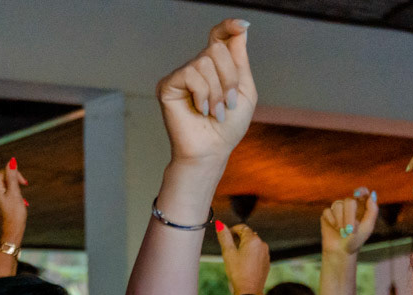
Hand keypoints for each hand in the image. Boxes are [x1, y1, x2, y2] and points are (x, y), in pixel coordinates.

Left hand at [0, 157, 28, 243]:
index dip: (16, 175)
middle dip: (16, 184)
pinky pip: (5, 194)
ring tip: (21, 202)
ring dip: (16, 191)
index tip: (25, 184)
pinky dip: (13, 197)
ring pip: (7, 187)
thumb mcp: (15, 193)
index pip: (4, 172)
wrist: (11, 232)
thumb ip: (12, 176)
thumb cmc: (14, 214)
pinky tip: (19, 204)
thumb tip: (11, 161)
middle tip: (23, 193)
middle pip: (5, 179)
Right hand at [156, 20, 255, 165]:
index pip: (218, 37)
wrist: (212, 151)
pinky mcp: (168, 85)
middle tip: (228, 105)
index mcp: (215, 68)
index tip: (241, 25)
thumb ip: (240, 61)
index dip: (228, 27)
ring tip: (215, 112)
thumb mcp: (244, 92)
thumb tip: (241, 28)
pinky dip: (202, 93)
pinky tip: (201, 110)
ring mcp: (181, 75)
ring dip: (217, 91)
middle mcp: (196, 67)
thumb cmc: (228, 127)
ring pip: (204, 61)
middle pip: (216, 49)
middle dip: (229, 78)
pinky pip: (190, 73)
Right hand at [216, 220, 269, 294]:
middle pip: (248, 235)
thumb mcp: (228, 253)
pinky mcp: (266, 262)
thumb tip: (220, 224)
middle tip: (229, 250)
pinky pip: (257, 254)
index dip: (232, 230)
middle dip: (238, 239)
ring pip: (253, 245)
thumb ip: (224, 237)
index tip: (225, 237)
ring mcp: (266, 254)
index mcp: (253, 239)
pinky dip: (250, 255)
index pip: (242, 227)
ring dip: (244, 247)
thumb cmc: (238, 273)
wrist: (249, 291)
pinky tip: (243, 265)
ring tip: (235, 259)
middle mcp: (262, 244)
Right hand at [321, 188, 378, 257]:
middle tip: (350, 231)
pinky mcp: (327, 214)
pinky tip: (334, 229)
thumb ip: (372, 210)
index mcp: (362, 207)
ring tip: (342, 232)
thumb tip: (372, 194)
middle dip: (349, 217)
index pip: (362, 192)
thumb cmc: (356, 240)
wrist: (341, 252)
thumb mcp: (368, 226)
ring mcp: (338, 209)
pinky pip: (328, 211)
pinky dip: (332, 222)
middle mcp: (349, 206)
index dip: (360, 191)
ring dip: (340, 221)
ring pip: (337, 206)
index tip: (357, 195)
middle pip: (349, 201)